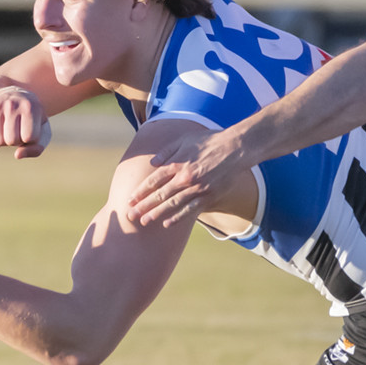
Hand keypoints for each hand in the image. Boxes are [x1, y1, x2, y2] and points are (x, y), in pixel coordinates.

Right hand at [0, 85, 51, 158]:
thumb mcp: (41, 132)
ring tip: (8, 130)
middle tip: (17, 130)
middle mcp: (13, 104)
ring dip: (4, 142)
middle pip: (12, 140)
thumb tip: (17, 155)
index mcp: (31, 106)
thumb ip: (37, 148)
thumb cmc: (31, 120)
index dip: (30, 139)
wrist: (13, 98)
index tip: (30, 128)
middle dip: (16, 141)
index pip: (29, 138)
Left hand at [125, 130, 241, 227]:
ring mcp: (197, 188)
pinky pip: (190, 209)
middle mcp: (184, 177)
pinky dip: (178, 217)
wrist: (235, 147)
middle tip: (130, 215)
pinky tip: (167, 224)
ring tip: (144, 222)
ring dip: (156, 214)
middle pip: (159, 194)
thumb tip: (153, 163)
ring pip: (172, 204)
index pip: (154, 180)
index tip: (130, 199)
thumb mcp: (185, 140)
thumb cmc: (210, 141)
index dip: (141, 191)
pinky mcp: (209, 196)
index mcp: (177, 164)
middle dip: (143, 206)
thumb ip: (167, 151)